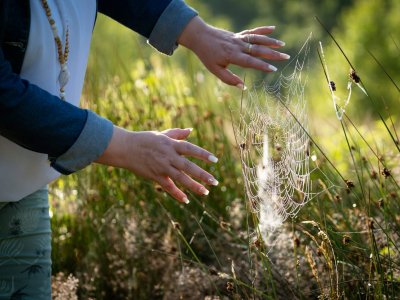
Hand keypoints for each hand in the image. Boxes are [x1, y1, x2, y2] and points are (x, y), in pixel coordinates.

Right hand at [95, 126, 218, 203]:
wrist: (126, 148)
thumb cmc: (145, 139)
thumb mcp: (162, 134)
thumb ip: (177, 133)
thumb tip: (191, 130)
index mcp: (171, 145)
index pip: (191, 149)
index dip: (203, 154)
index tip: (215, 160)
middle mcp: (168, 156)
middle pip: (188, 166)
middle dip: (202, 175)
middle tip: (215, 182)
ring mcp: (162, 167)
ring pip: (181, 178)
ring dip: (194, 186)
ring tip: (205, 192)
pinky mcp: (155, 176)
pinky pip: (168, 186)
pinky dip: (177, 193)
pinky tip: (186, 200)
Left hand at [178, 16, 289, 87]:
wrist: (200, 37)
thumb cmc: (207, 55)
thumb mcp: (215, 70)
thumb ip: (229, 79)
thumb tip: (243, 87)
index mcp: (232, 56)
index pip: (250, 62)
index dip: (262, 65)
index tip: (273, 69)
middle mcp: (238, 46)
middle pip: (258, 50)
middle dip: (272, 54)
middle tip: (286, 57)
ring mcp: (238, 39)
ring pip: (257, 39)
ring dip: (270, 41)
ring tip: (282, 45)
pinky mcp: (238, 34)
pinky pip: (252, 32)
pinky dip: (262, 29)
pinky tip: (273, 29)